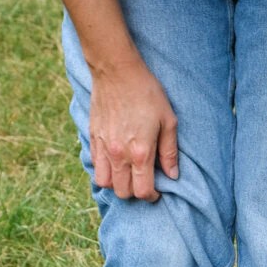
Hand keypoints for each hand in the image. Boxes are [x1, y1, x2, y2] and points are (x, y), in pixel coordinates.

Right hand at [90, 55, 178, 200]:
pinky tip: (114, 162)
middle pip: (123, 192)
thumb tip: (172, 175)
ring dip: (116, 183)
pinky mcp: (94, 137)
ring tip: (126, 175)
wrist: (117, 70)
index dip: (151, 196)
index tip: (156, 191)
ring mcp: (104, 147)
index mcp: (140, 152)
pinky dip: (104, 170)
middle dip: (134, 192)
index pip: (142, 191)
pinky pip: (95, 166)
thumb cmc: (146, 92)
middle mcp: (120, 155)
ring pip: (105, 183)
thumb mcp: (168, 120)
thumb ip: (169, 151)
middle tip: (143, 181)